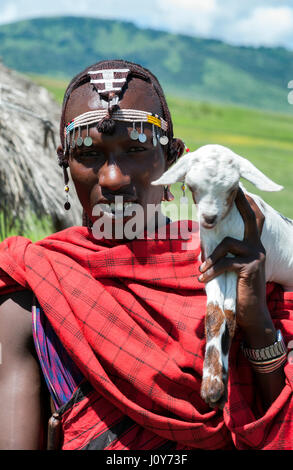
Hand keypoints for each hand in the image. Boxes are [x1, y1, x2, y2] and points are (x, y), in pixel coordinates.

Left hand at [198, 188, 274, 342]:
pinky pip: (225, 263)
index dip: (248, 204)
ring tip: (201, 272)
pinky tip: (202, 279)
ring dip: (210, 258)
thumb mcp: (231, 269)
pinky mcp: (250, 267)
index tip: (240, 189)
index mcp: (254, 246)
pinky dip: (211, 270)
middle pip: (251, 218)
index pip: (254, 220)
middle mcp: (258, 247)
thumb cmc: (238, 290)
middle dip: (242, 202)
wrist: (251, 313)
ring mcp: (256, 256)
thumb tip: (204, 244)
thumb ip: (225, 255)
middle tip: (235, 189)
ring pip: (227, 244)